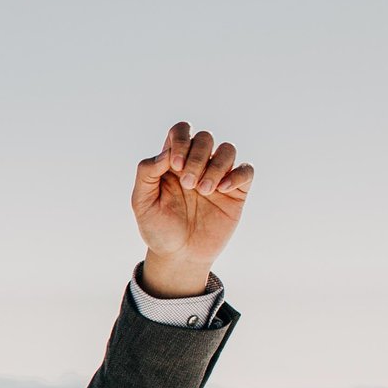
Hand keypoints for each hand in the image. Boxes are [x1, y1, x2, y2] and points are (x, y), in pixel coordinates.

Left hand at [132, 122, 252, 296]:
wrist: (178, 256)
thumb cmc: (158, 228)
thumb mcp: (141, 202)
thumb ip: (147, 173)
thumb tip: (167, 153)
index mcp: (173, 161)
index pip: (181, 131)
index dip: (180, 140)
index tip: (174, 166)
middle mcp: (197, 164)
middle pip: (205, 137)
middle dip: (197, 157)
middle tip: (188, 184)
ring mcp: (218, 176)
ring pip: (227, 149)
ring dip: (215, 166)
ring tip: (204, 191)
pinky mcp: (235, 191)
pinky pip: (246, 170)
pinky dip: (236, 175)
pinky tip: (221, 190)